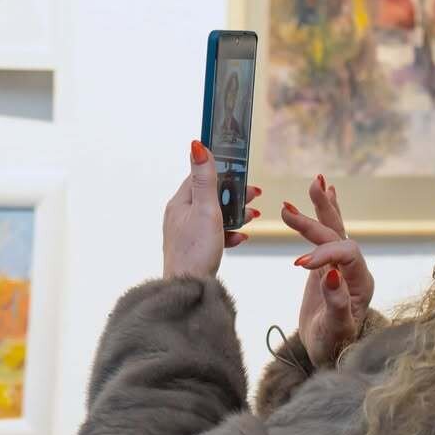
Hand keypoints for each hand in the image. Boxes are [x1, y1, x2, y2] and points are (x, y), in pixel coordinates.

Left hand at [162, 140, 260, 279]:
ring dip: (235, 214)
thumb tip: (197, 146)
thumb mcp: (205, 210)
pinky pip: (214, 235)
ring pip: (214, 215)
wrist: (189, 289)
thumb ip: (205, 179)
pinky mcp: (195, 249)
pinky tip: (241, 238)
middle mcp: (180, 216)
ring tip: (253, 215)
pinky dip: (229, 233)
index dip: (221, 171)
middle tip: (254, 194)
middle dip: (234, 194)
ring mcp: (187, 233)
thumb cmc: (196, 250)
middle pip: (210, 196)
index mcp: (179, 203)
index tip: (240, 168)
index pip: (199, 176)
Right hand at [282, 175, 373, 366]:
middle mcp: (355, 270)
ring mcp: (343, 265)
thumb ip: (337, 305)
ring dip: (322, 208)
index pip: (346, 255)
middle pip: (338, 236)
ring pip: (335, 230)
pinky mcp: (329, 264)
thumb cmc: (334, 347)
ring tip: (314, 184)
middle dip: (316, 221)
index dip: (324, 254)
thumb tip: (331, 275)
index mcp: (362, 283)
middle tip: (288, 210)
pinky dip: (325, 214)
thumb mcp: (335, 332)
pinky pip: (330, 235)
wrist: (330, 354)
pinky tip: (325, 193)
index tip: (298, 265)